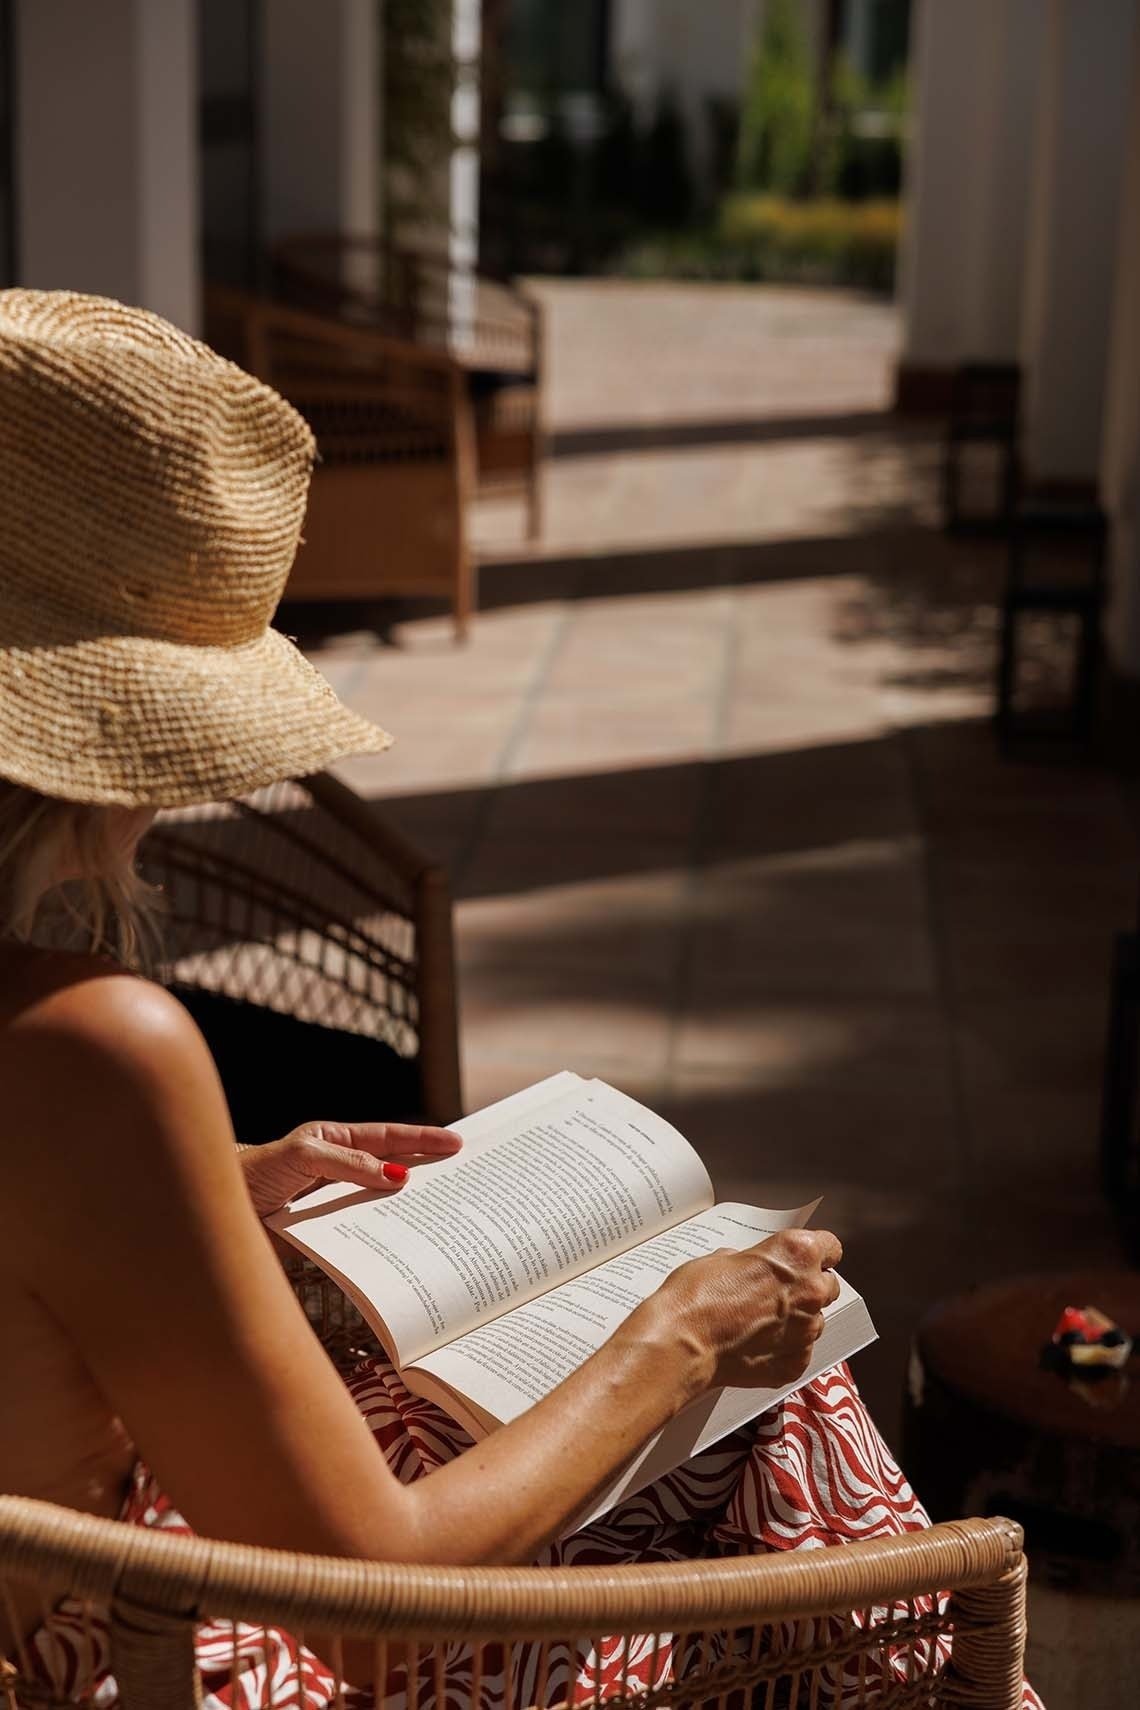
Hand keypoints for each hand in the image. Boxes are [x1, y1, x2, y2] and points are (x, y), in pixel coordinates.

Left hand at [237, 1120, 462, 1217]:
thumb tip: (396, 1178)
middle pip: (392, 1169)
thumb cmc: (252, 1174)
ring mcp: (333, 1204)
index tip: (456, 1142)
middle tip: (464, 1174)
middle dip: (426, 1170)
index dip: (422, 1139)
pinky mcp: (325, 1236)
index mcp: (334, 1142)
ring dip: (408, 1210)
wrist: (216, 1216)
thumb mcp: (302, 1157)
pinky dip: (384, 1239)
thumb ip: (349, 1164)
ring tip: (444, 1213)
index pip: (387, 1138)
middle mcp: (338, 1171)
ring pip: (381, 1205)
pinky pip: (363, 1235)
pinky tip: (404, 1246)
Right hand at [650, 1228, 842, 1392]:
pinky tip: (756, 1345)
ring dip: (798, 1320)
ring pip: (815, 1321)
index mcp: (797, 1254)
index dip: (816, 1253)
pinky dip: (784, 1349)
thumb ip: (751, 1261)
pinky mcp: (796, 1364)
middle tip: (779, 1292)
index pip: (831, 1247)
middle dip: (809, 1287)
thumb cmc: (695, 1297)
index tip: (807, 1259)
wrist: (681, 1345)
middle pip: (828, 1285)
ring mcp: (807, 1331)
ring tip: (762, 1323)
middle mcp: (810, 1291)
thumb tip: (752, 1269)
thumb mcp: (721, 1259)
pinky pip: (800, 1352)